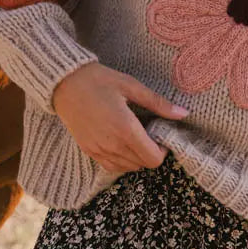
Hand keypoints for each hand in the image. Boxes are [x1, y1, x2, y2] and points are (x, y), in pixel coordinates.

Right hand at [49, 61, 190, 175]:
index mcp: (125, 128)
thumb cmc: (99, 80)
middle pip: (142, 164)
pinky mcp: (88, 151)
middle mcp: (112, 145)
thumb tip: (184, 114)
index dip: (162, 151)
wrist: (64, 83)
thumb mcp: (131, 86)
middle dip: (150, 152)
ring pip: (128, 168)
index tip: (160, 135)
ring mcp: (98, 150)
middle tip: (148, 133)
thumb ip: (158, 103)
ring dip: (136, 157)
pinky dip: (121, 160)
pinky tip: (120, 141)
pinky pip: (111, 166)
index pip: (153, 158)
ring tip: (133, 135)